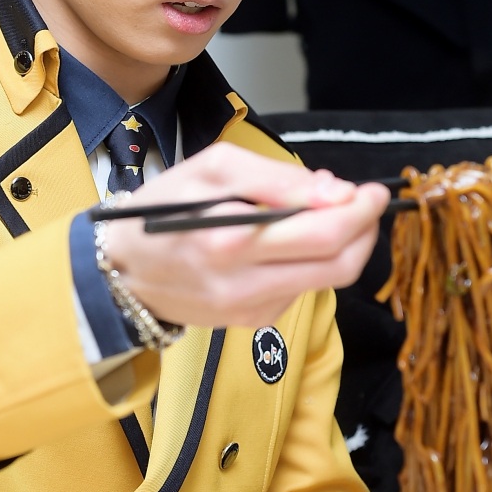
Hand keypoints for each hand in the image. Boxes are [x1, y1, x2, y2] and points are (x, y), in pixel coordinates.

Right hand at [100, 143, 390, 328]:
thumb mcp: (212, 170)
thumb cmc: (163, 212)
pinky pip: (300, 291)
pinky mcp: (250, 321)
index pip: (325, 233)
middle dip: (365, 231)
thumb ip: (276, 178)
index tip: (371, 191)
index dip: (361, 211)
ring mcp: (250, 308)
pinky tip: (288, 245)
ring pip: (326, 282)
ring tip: (326, 216)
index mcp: (233, 238)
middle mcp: (245, 282)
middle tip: (366, 204)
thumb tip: (334, 191)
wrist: (120, 272)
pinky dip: (309, 264)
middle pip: (340, 265)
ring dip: (342, 247)